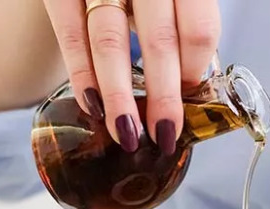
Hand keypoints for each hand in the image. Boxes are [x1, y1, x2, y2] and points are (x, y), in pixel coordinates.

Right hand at [42, 0, 220, 153]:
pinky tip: (93, 107)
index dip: (194, 72)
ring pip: (110, 43)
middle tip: (163, 134)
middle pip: (159, 41)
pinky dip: (82, 75)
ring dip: (119, 96)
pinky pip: (71, 36)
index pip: (198, 30)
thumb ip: (181, 34)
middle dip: (162, 96)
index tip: (189, 102)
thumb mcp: (171, 3)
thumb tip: (188, 94)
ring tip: (126, 133)